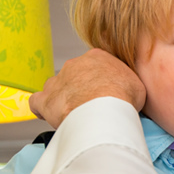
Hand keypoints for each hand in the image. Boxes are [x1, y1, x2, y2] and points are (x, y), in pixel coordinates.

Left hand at [29, 49, 145, 127]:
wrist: (104, 109)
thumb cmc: (121, 97)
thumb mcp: (136, 84)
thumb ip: (127, 83)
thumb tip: (127, 91)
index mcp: (97, 57)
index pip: (95, 66)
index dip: (100, 81)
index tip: (104, 92)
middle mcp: (75, 65)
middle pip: (75, 76)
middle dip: (82, 90)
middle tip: (92, 107)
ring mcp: (58, 81)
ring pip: (56, 87)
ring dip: (63, 98)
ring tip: (74, 114)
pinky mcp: (46, 99)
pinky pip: (37, 101)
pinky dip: (41, 108)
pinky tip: (47, 115)